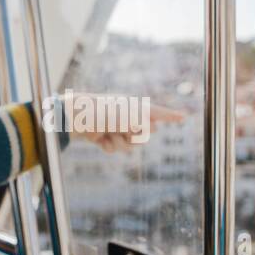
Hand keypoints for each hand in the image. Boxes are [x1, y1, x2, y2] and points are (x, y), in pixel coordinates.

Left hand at [64, 91, 185, 153]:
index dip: (170, 115)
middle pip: (144, 135)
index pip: (156, 111)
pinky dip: (109, 147)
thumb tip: (154, 126)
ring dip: (120, 144)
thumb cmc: (97, 112)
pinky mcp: (105, 136)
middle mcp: (126, 116)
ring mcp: (115, 127)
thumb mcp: (122, 116)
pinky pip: (116, 149)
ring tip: (108, 136)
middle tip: (123, 130)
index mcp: (132, 105)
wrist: (70, 118)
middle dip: (135, 137)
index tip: (184, 116)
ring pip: (130, 145)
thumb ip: (141, 121)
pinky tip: (99, 141)